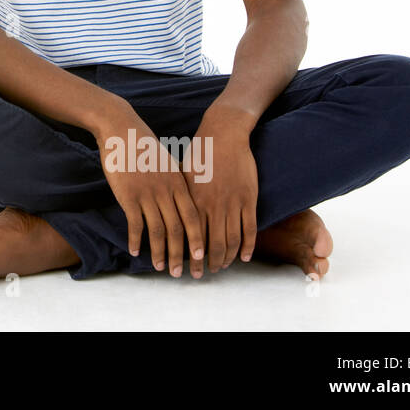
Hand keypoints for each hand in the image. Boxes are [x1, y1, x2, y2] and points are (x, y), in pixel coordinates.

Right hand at [95, 104, 204, 277]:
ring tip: (160, 267)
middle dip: (180, 255)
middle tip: (181, 273)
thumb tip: (182, 202)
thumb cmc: (145, 146)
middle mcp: (166, 192)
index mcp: (179, 184)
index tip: (201, 258)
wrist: (123, 130)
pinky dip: (136, 240)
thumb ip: (177, 183)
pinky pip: (135, 225)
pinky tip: (134, 251)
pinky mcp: (128, 196)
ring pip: (158, 231)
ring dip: (159, 253)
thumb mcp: (168, 163)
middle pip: (178, 230)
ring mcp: (147, 195)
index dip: (198, 241)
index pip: (193, 218)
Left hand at [181, 106, 257, 275]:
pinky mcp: (248, 199)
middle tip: (199, 275)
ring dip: (224, 258)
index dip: (185, 254)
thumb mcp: (180, 174)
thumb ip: (174, 195)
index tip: (181, 267)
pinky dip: (247, 246)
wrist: (223, 134)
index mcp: (192, 200)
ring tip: (219, 267)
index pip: (189, 236)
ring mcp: (232, 203)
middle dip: (203, 263)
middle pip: (209, 243)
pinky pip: (249, 229)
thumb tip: (160, 211)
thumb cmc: (199, 153)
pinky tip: (242, 257)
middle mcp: (212, 205)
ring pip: (230, 240)